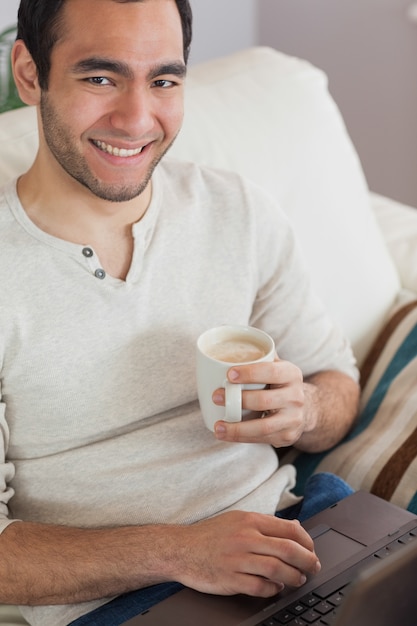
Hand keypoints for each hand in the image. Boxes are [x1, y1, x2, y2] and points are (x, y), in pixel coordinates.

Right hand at [171, 511, 320, 597]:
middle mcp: (245, 538)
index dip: (307, 543)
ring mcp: (238, 559)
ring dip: (293, 578)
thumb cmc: (210, 535)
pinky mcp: (230, 579)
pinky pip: (260, 587)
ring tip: (297, 580)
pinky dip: (272, 590)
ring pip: (278, 570)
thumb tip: (295, 528)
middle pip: (288, 550)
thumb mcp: (238, 520)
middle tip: (313, 568)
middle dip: (308, 561)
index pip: (290, 530)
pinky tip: (275, 588)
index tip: (311, 551)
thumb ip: (266, 524)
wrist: (181, 549)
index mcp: (250, 521)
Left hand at [212, 357, 307, 446]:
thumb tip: (229, 347)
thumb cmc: (279, 383)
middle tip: (216, 397)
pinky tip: (226, 435)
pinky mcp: (287, 436)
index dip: (250, 373)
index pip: (271, 372)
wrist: (304, 408)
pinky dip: (241, 438)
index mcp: (292, 374)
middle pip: (265, 400)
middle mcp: (296, 397)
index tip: (229, 374)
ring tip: (218, 427)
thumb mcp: (276, 366)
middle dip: (238, 400)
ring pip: (264, 426)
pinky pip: (262, 439)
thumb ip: (259, 356)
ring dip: (237, 428)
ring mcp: (293, 419)